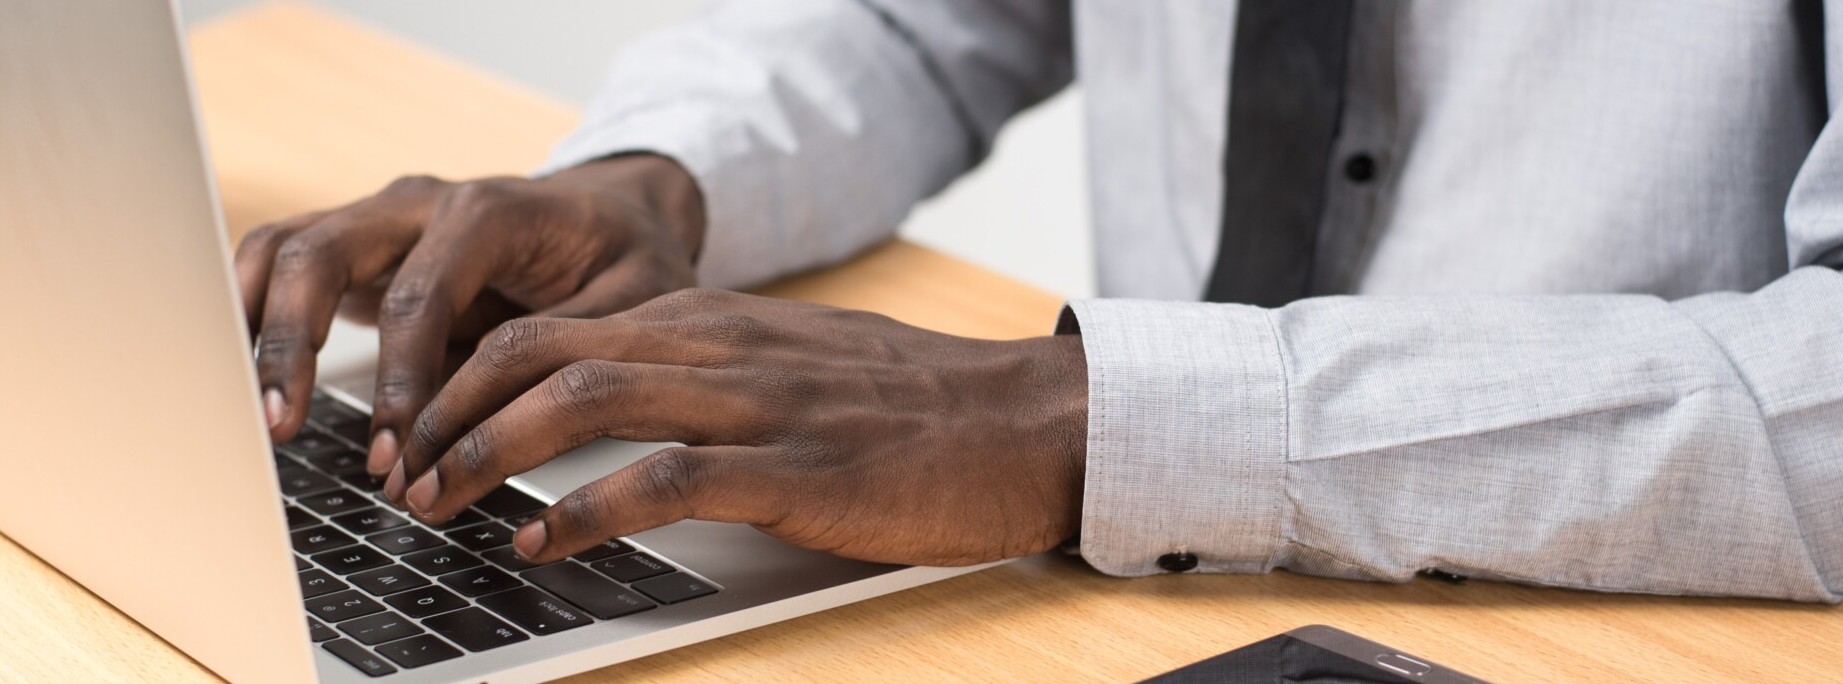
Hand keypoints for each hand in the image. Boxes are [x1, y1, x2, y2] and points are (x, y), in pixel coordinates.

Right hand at [234, 155, 703, 475]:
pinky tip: (238, 380)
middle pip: (321, 253)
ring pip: (282, 251)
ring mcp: (379, 219)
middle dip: (291, 344)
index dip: (399, 380)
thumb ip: (570, 348)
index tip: (393, 452)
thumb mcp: (632, 299)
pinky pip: (280, 267)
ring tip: (245, 413)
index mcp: (488, 211)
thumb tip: (511, 422)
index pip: (419, 296)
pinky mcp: (358, 247)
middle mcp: (419, 204)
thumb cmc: (626, 256)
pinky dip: (250, 316)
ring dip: (254, 329)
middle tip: (280, 428)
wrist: (614, 210)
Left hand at [386, 289, 1088, 565]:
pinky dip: (582, 509)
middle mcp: (721, 347)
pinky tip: (539, 541)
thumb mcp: (795, 364)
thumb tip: (621, 401)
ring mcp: (756, 405)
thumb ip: (710, 370)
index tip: (420, 428)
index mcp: (716, 321)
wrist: (1023, 421)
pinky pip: (661, 477)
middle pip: (543, 350)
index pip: (555, 325)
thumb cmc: (912, 406)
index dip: (466, 374)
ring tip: (438, 503)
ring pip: (583, 398)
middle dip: (448, 409)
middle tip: (401, 471)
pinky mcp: (793, 471)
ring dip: (487, 451)